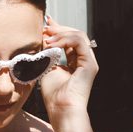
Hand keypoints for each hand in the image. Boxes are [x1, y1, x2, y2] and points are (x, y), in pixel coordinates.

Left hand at [39, 16, 98, 131]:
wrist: (61, 109)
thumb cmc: (54, 95)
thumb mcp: (47, 68)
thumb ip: (46, 53)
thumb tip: (42, 37)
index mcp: (75, 62)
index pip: (69, 40)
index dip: (58, 29)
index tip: (46, 22)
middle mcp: (84, 60)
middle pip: (75, 35)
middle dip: (59, 28)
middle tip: (44, 26)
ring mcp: (89, 62)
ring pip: (79, 35)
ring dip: (61, 33)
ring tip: (46, 37)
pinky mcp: (90, 64)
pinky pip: (80, 42)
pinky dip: (65, 40)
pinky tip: (52, 44)